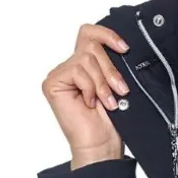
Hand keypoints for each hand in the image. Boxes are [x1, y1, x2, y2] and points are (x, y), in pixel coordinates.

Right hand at [41, 24, 130, 159]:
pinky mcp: (52, 83)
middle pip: (90, 45)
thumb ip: (110, 62)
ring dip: (102, 82)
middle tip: (120, 89)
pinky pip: (77, 71)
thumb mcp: (115, 83)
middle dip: (110, 68)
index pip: (89, 33)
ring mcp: (59, 74)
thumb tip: (120, 45)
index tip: (125, 49)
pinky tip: (90, 103)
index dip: (107, 35)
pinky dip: (90, 88)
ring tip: (108, 101)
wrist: (101, 144)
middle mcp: (70, 67)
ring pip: (86, 58)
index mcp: (84, 64)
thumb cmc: (110, 120)